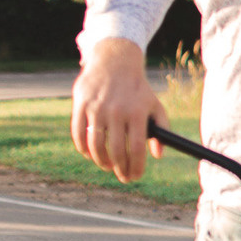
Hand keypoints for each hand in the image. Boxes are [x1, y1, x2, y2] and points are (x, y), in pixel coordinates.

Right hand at [71, 39, 164, 181]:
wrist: (114, 63)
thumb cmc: (138, 90)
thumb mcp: (155, 106)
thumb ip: (161, 129)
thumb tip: (158, 155)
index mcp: (137, 113)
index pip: (137, 148)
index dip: (135, 166)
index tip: (135, 176)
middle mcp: (117, 112)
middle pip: (116, 150)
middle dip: (119, 168)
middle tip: (122, 176)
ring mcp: (96, 108)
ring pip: (95, 145)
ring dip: (100, 161)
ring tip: (107, 166)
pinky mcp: (80, 105)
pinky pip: (78, 133)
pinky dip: (83, 148)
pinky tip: (90, 154)